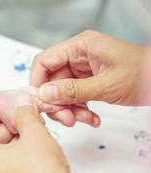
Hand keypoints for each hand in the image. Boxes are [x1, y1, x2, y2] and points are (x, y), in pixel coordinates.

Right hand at [30, 30, 150, 124]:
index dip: (37, 82)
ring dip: (70, 109)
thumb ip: (73, 90)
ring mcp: (83, 69)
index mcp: (81, 46)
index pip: (44, 61)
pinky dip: (80, 110)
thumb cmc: (143, 74)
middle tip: (67, 119)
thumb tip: (45, 94)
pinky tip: (92, 118)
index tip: (40, 102)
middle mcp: (79, 56)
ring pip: (62, 92)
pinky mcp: (88, 81)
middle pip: (52, 80)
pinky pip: (74, 97)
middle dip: (58, 102)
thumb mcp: (106, 85)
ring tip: (84, 120)